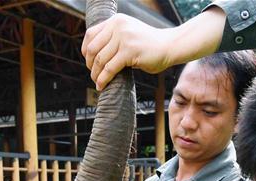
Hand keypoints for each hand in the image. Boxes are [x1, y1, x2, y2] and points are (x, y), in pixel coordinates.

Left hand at [81, 9, 226, 90]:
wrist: (170, 46)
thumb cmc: (148, 44)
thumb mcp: (128, 33)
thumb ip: (112, 38)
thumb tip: (92, 54)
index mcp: (116, 21)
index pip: (90, 35)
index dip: (85, 51)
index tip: (89, 62)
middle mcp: (118, 27)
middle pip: (93, 49)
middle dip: (90, 65)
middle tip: (94, 75)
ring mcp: (124, 38)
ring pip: (100, 60)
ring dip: (96, 75)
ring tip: (98, 82)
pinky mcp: (130, 52)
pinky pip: (110, 68)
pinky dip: (103, 79)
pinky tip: (102, 86)